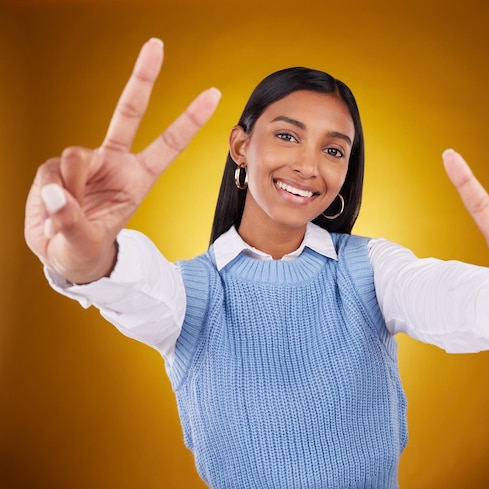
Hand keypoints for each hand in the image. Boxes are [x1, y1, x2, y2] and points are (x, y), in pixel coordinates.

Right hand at [24, 38, 220, 283]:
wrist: (62, 253)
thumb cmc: (85, 246)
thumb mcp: (85, 242)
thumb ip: (72, 218)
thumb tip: (57, 189)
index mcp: (139, 178)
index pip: (169, 144)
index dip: (190, 119)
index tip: (212, 93)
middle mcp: (115, 162)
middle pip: (129, 112)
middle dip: (142, 78)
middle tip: (156, 44)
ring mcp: (87, 162)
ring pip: (75, 157)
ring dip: (71, 186)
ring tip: (68, 212)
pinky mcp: (56, 166)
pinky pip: (51, 171)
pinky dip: (50, 192)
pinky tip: (54, 205)